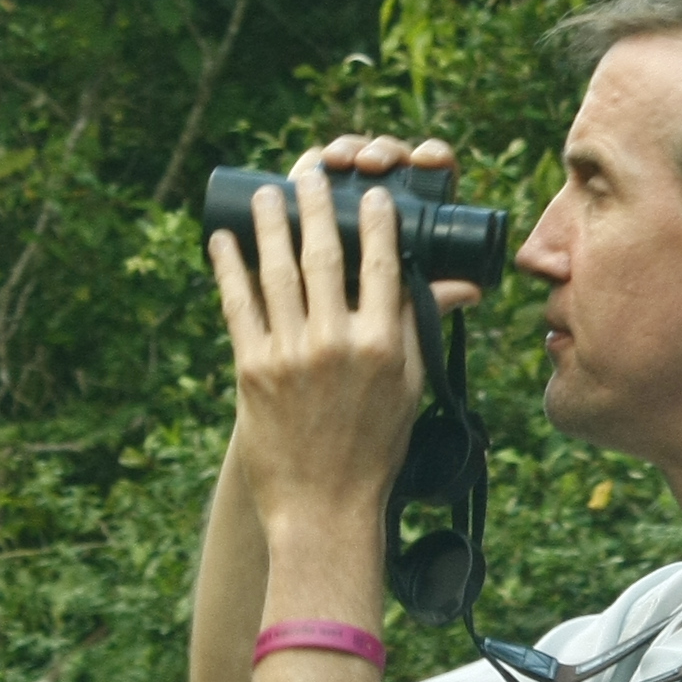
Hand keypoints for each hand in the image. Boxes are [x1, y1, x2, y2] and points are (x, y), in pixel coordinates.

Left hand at [210, 156, 429, 551]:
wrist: (323, 507)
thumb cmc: (374, 448)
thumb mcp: (408, 388)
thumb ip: (418, 330)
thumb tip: (460, 288)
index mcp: (384, 346)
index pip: (383, 266)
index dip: (376, 222)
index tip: (371, 194)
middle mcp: (337, 343)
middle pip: (325, 257)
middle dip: (316, 207)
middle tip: (310, 174)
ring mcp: (291, 355)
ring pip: (277, 273)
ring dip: (269, 226)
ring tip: (265, 193)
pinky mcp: (251, 371)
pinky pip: (238, 306)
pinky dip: (229, 269)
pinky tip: (222, 241)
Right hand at [306, 132, 488, 316]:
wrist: (342, 329)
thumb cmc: (384, 317)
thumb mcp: (407, 307)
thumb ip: (431, 298)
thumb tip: (471, 291)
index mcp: (425, 207)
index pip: (438, 167)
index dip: (435, 156)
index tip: (425, 161)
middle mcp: (395, 187)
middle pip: (394, 154)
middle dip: (383, 151)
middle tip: (370, 162)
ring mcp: (356, 183)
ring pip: (358, 151)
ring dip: (348, 149)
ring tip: (336, 159)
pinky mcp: (320, 187)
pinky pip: (320, 162)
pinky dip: (315, 159)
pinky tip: (312, 161)